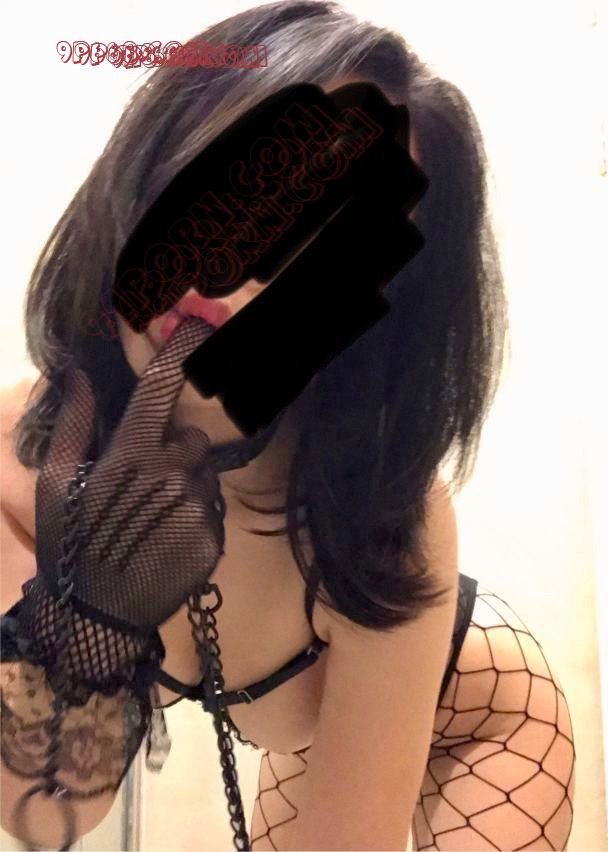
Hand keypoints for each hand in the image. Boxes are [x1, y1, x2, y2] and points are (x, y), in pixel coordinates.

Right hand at [24, 317, 223, 690]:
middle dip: (174, 453)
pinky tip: (167, 541)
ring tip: (152, 520)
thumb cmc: (70, 543)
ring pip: (204, 476)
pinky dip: (195, 519)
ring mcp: (197, 508)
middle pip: (192, 439)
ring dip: (185, 488)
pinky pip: (212, 511)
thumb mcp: (56, 483)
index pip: (161, 389)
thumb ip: (73, 423)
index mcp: (131, 455)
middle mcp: (172, 474)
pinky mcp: (214, 539)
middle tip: (143, 485)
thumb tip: (79, 372)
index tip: (201, 326)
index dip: (182, 353)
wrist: (96, 616)